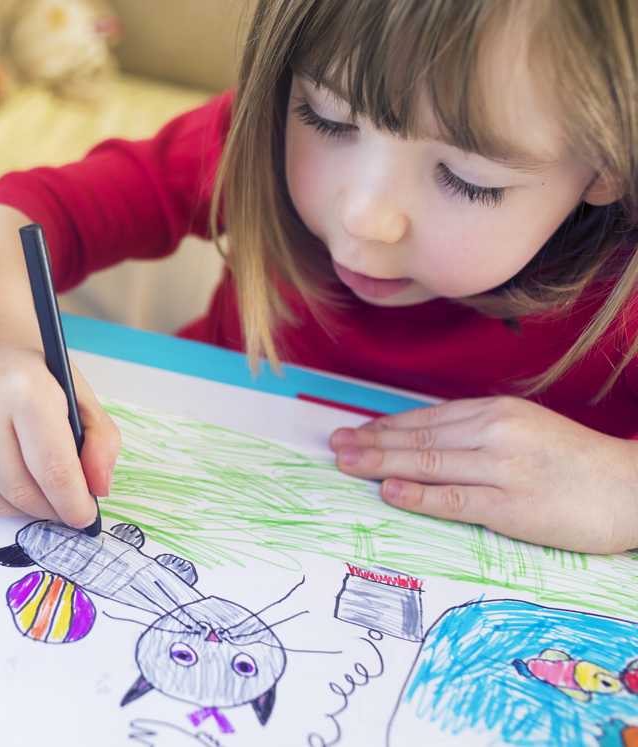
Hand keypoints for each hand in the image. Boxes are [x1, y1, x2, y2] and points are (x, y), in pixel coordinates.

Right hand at [0, 343, 118, 527]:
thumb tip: (99, 488)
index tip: (87, 515)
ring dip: (28, 508)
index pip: (53, 470)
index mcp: (25, 390)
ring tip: (48, 497)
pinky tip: (18, 478)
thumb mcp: (76, 385)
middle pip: (24, 491)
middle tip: (70, 509)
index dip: (74, 503)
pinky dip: (2, 493)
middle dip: (53, 510)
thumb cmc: (28, 354)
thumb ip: (100, 438)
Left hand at [327, 396, 637, 553]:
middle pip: (419, 438)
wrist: (632, 487)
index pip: (426, 418)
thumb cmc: (574, 463)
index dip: (385, 426)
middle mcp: (495, 432)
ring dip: (381, 464)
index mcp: (496, 411)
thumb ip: (477, 432)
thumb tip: (424, 440)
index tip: (354, 431)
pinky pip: (455, 498)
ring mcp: (502, 468)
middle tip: (335, 445)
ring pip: (428, 464)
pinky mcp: (512, 505)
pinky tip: (389, 491)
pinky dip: (417, 495)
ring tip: (347, 464)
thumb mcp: (525, 430)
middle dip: (371, 442)